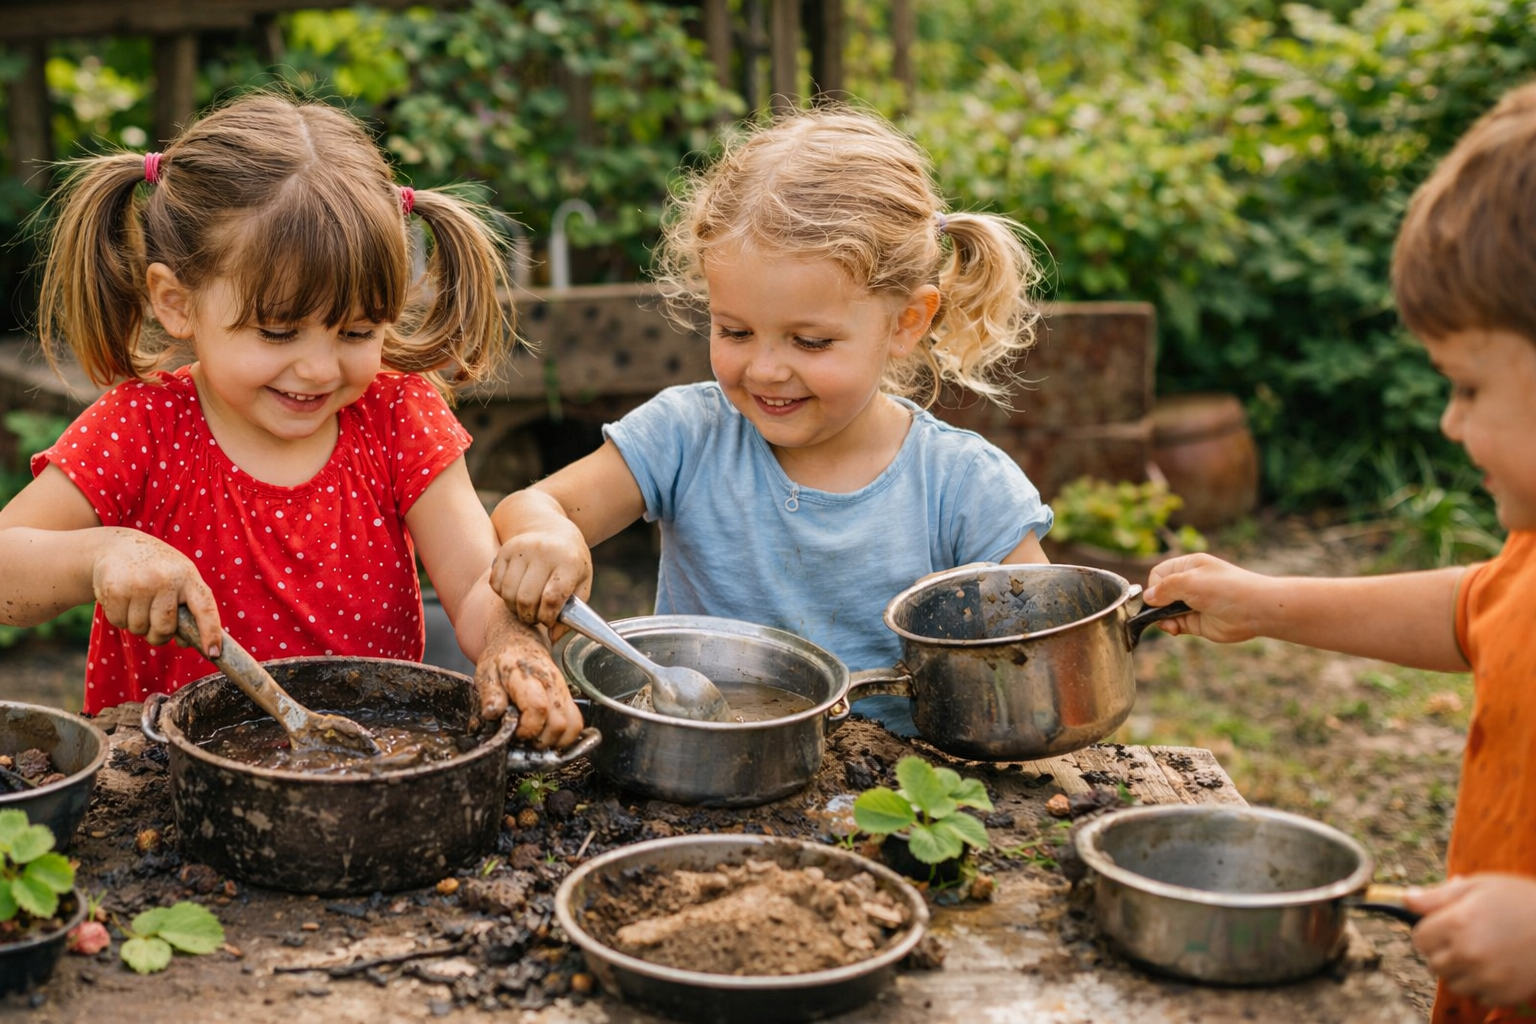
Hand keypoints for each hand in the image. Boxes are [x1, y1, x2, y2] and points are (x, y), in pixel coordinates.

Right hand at [92, 530, 221, 656]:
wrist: (119, 546)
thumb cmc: (157, 570)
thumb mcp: (179, 580)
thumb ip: (188, 609)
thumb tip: (186, 643)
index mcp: (188, 576)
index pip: (205, 608)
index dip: (211, 632)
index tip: (214, 653)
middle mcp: (165, 579)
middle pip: (164, 628)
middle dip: (159, 634)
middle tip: (154, 621)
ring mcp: (139, 583)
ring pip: (139, 628)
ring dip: (137, 625)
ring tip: (137, 602)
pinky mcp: (114, 588)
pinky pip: (119, 622)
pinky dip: (120, 618)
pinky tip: (122, 599)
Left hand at [475, 620, 584, 749]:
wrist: (519, 640)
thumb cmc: (502, 658)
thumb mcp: (486, 672)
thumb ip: (490, 694)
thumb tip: (493, 714)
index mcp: (528, 676)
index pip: (538, 708)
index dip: (527, 729)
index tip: (515, 733)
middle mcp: (551, 683)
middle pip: (559, 723)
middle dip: (540, 740)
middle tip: (524, 739)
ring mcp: (563, 690)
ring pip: (572, 725)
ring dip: (554, 741)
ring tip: (536, 738)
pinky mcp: (568, 696)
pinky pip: (577, 723)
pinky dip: (565, 736)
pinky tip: (546, 734)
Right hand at [489, 520, 592, 637]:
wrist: (550, 528)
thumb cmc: (570, 561)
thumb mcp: (582, 582)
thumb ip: (572, 611)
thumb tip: (553, 637)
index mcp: (568, 561)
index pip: (552, 598)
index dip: (548, 617)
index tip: (549, 621)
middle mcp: (543, 552)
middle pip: (526, 598)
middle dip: (529, 616)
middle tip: (535, 617)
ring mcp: (521, 550)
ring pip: (508, 593)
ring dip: (514, 608)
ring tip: (525, 607)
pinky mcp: (504, 551)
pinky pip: (496, 584)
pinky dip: (503, 594)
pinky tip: (516, 592)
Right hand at [1141, 552, 1264, 642]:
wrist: (1255, 610)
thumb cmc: (1224, 589)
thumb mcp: (1189, 582)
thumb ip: (1164, 588)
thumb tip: (1148, 598)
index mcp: (1188, 566)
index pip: (1159, 574)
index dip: (1155, 586)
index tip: (1157, 598)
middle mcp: (1190, 583)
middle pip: (1161, 593)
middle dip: (1157, 604)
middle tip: (1160, 612)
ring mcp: (1193, 603)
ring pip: (1166, 611)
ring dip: (1163, 618)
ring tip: (1169, 624)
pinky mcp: (1197, 621)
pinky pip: (1176, 624)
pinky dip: (1171, 627)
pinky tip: (1174, 629)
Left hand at [1407, 874, 1535, 1008]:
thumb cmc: (1522, 900)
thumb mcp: (1481, 886)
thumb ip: (1439, 896)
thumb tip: (1407, 900)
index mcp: (1458, 923)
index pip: (1419, 939)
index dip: (1429, 933)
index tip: (1442, 928)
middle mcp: (1468, 953)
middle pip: (1433, 963)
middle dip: (1442, 952)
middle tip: (1464, 940)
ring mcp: (1487, 976)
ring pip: (1453, 982)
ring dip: (1460, 971)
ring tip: (1482, 953)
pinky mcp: (1504, 994)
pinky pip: (1478, 996)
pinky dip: (1483, 985)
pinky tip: (1498, 967)